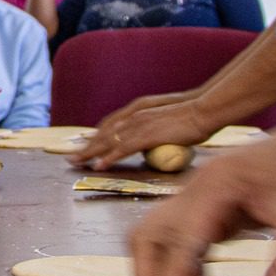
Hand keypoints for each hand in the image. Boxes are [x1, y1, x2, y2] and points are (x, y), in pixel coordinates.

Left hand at [79, 95, 212, 168]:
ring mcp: (139, 125)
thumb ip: (156, 126)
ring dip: (90, 153)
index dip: (96, 135)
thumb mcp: (167, 119)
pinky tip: (99, 166)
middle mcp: (134, 116)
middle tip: (72, 157)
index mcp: (139, 111)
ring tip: (77, 163)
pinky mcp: (146, 135)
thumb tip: (155, 136)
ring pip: (108, 141)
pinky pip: (122, 149)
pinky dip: (108, 158)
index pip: (111, 124)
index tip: (85, 144)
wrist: (204, 110)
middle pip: (103, 132)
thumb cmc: (192, 116)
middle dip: (87, 146)